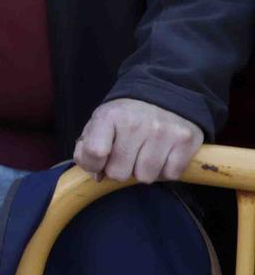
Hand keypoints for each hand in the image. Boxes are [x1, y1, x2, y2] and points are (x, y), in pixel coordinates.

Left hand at [74, 97, 202, 184]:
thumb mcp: (100, 122)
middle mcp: (136, 123)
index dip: (93, 164)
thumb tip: (96, 174)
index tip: (99, 161)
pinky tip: (162, 154)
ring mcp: (163, 132)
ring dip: (143, 171)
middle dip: (120, 169)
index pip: (94, 153)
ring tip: (145, 153)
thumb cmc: (125, 116)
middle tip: (126, 154)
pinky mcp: (186, 140)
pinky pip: (169, 175)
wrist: (164, 96)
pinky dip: (165, 171)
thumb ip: (88, 148)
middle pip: (119, 173)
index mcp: (109, 116)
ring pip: (145, 178)